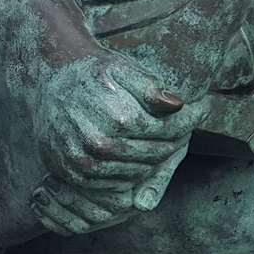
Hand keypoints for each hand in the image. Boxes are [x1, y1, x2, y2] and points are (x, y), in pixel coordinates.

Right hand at [25, 52, 200, 232]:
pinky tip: (138, 157)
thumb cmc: (93, 72)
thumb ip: (151, 87)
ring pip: (137, 173)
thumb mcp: (123, 68)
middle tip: (186, 128)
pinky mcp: (72, 174)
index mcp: (118, 118)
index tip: (203, 109)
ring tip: (164, 142)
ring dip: (155, 161)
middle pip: (156, 154)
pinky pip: (112, 185)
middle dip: (176, 141)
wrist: (51, 80)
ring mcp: (84, 163)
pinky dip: (130, 175)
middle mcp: (100, 144)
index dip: (191, 119)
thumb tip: (178, 105)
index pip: (169, 130)